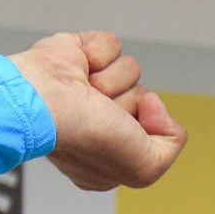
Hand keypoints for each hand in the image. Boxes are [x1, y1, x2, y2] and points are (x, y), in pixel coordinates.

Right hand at [10, 31, 186, 190]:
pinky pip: (111, 45)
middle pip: (144, 100)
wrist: (43, 100)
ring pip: (131, 71)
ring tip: (85, 92)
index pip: (153, 133)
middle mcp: (98, 120)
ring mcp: (87, 87)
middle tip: (101, 112)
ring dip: (112, 80)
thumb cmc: (84, 136)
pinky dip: (98, 54)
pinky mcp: (79, 56)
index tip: (126, 136)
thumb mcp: (145, 168)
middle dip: (128, 104)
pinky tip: (79, 70)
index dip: (148, 131)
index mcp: (108, 154)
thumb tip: (155, 106)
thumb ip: (171, 145)